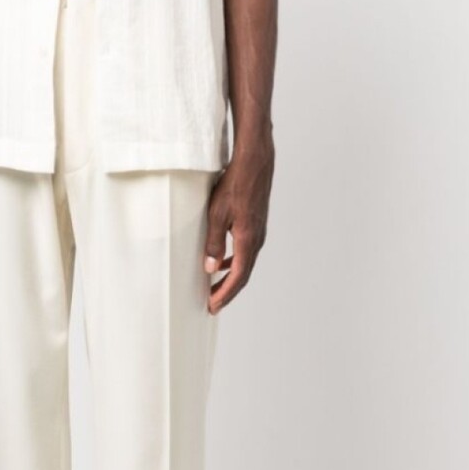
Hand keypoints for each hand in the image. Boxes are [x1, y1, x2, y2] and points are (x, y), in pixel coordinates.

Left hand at [203, 138, 274, 314]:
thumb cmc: (236, 184)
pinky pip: (246, 251)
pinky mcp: (256, 224)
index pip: (238, 277)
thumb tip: (210, 268)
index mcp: (248, 240)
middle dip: (228, 291)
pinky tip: (223, 261)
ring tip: (216, 288)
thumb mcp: (217, 214)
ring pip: (246, 263)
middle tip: (213, 305)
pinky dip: (235, 262)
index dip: (225, 294)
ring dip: (231, 278)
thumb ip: (214, 242)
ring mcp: (258, 232)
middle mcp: (257, 240)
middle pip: (243, 274)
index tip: (213, 306)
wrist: (255, 163)